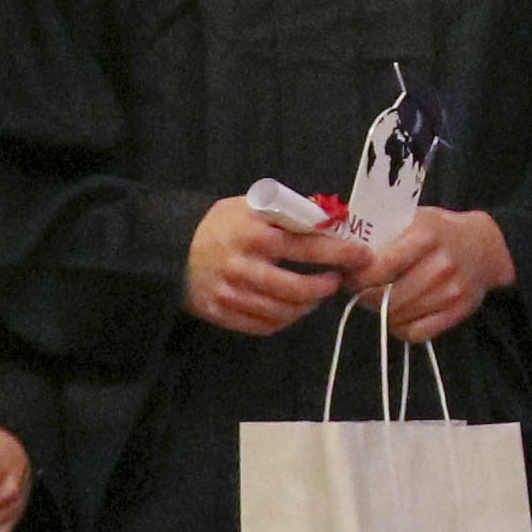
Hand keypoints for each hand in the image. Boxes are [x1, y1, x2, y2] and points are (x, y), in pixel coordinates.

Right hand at [184, 197, 356, 335]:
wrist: (168, 247)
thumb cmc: (220, 223)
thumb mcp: (252, 206)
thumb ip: (289, 213)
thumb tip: (332, 218)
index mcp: (256, 233)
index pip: (309, 245)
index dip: (341, 252)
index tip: (363, 256)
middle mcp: (245, 265)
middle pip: (300, 288)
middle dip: (326, 287)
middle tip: (337, 281)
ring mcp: (232, 293)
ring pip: (284, 312)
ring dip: (308, 306)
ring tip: (315, 294)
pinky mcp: (221, 313)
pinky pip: (263, 325)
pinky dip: (285, 320)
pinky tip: (292, 308)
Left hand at [353, 203, 513, 345]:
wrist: (484, 246)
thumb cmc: (438, 231)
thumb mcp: (411, 218)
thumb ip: (380, 231)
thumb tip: (339, 246)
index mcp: (425, 237)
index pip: (379, 267)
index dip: (356, 278)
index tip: (349, 277)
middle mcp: (441, 264)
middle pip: (388, 298)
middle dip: (365, 298)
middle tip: (359, 292)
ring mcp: (452, 290)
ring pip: (401, 317)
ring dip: (383, 313)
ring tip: (379, 301)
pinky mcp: (459, 311)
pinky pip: (419, 333)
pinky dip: (402, 329)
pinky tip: (399, 316)